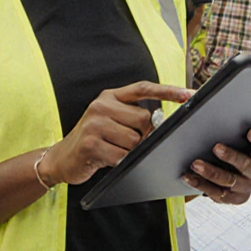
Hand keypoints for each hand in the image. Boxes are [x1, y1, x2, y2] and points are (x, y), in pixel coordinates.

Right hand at [40, 81, 190, 186]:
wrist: (61, 158)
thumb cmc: (94, 140)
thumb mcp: (110, 120)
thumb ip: (132, 116)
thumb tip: (161, 122)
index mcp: (110, 96)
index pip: (143, 88)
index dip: (167, 91)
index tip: (188, 94)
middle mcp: (101, 105)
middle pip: (144, 119)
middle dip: (145, 135)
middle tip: (129, 142)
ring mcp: (94, 124)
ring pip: (135, 140)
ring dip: (132, 151)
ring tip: (115, 150)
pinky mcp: (90, 144)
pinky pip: (122, 156)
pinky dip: (121, 162)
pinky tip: (109, 159)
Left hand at [182, 128, 250, 204]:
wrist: (230, 171)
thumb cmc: (235, 147)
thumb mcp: (238, 138)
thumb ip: (235, 127)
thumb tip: (214, 109)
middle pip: (247, 166)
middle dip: (231, 157)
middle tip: (216, 147)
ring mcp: (246, 188)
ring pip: (229, 181)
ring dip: (211, 172)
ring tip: (196, 164)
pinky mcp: (233, 199)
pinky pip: (216, 193)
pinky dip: (200, 184)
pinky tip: (188, 176)